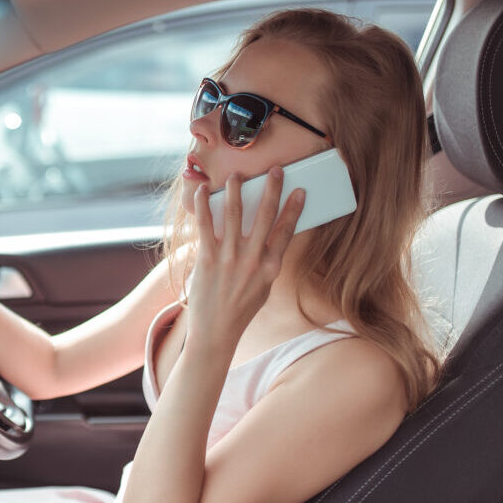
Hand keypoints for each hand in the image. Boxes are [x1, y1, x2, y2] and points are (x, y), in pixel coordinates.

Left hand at [185, 167, 305, 345]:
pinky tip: (202, 192)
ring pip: (234, 215)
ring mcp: (230, 260)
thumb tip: (267, 233)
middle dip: (271, 190)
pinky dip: (203, 206)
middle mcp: (253, 261)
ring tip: (236, 175)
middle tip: (274, 170)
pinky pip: (205, 226)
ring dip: (235, 191)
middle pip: (265, 217)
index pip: (286, 232)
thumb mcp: (263, 286)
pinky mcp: (207, 260)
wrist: (216, 332)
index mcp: (271, 268)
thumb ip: (266, 261)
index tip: (300, 191)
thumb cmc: (240, 308)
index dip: (294, 209)